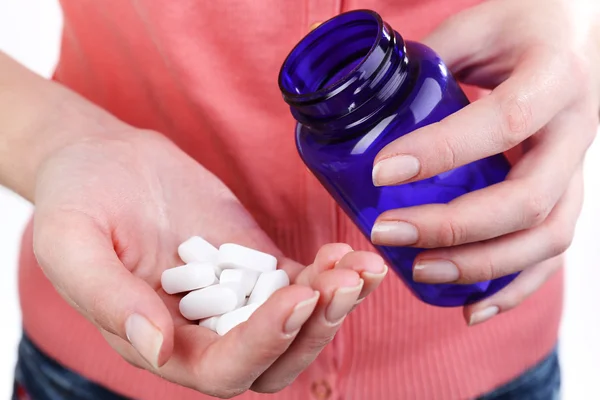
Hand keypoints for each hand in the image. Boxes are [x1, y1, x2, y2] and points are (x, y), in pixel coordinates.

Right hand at [32, 128, 385, 397]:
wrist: (106, 162)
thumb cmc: (77, 200)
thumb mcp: (71, 243)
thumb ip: (106, 296)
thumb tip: (155, 344)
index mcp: (158, 342)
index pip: (221, 369)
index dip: (262, 343)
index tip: (295, 298)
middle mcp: (204, 332)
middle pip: (275, 360)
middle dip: (315, 328)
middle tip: (344, 283)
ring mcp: (237, 299)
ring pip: (298, 326)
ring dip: (335, 305)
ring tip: (359, 267)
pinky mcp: (257, 266)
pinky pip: (302, 283)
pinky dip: (330, 275)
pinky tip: (349, 252)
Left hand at [371, 0, 598, 323]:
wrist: (574, 31)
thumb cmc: (521, 24)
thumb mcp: (475, 25)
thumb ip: (426, 62)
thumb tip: (362, 103)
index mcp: (555, 78)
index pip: (501, 124)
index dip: (440, 152)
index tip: (380, 171)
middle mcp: (576, 131)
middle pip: (525, 200)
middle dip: (451, 226)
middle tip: (387, 231)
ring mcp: (578, 169)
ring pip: (546, 238)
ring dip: (481, 267)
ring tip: (421, 271)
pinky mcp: (568, 193)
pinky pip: (552, 253)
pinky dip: (515, 287)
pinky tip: (472, 308)